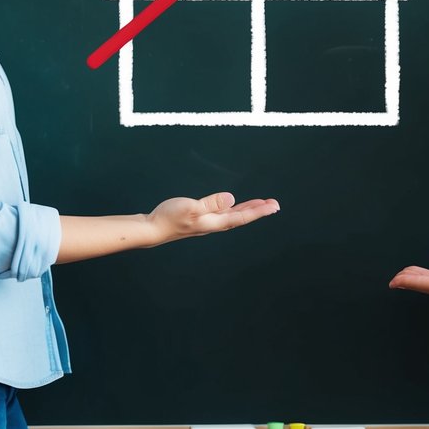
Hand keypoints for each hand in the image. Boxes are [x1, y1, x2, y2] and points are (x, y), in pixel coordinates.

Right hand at [148, 192, 279, 243]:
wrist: (153, 229)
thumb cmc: (169, 217)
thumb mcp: (191, 206)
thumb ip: (211, 203)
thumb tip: (232, 199)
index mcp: (214, 222)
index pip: (242, 217)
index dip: (259, 211)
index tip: (273, 207)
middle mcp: (214, 224)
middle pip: (241, 217)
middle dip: (258, 211)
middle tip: (274, 205)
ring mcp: (207, 222)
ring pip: (234, 216)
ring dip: (248, 210)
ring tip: (261, 204)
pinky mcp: (201, 219)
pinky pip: (225, 214)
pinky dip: (235, 210)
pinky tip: (235, 207)